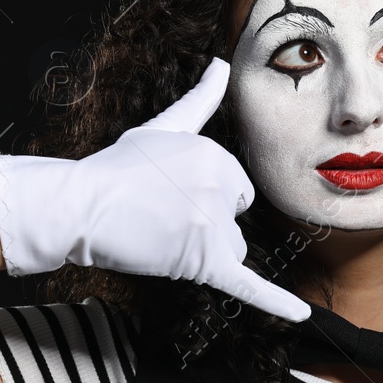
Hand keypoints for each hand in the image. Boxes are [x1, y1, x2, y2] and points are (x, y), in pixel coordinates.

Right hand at [0, 58, 310, 321]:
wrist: (81, 207)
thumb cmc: (117, 169)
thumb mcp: (163, 127)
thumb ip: (200, 101)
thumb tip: (221, 65)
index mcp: (216, 156)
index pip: (239, 190)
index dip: (207, 197)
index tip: (172, 195)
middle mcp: (219, 186)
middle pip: (236, 221)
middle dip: (208, 225)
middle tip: (162, 216)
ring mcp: (211, 224)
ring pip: (234, 251)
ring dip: (208, 253)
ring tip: (164, 239)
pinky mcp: (203, 261)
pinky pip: (249, 286)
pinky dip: (278, 302)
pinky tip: (301, 317)